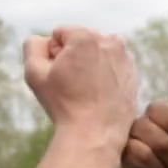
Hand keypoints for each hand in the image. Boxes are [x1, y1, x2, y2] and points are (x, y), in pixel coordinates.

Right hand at [23, 26, 138, 142]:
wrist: (95, 133)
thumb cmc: (63, 104)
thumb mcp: (34, 73)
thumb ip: (33, 45)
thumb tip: (45, 40)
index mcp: (86, 37)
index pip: (60, 34)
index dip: (53, 55)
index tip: (59, 76)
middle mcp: (110, 41)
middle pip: (81, 41)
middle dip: (73, 57)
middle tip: (72, 85)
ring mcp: (125, 58)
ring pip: (97, 53)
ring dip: (89, 64)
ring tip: (85, 90)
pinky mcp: (133, 74)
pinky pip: (112, 67)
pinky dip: (104, 75)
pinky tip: (98, 94)